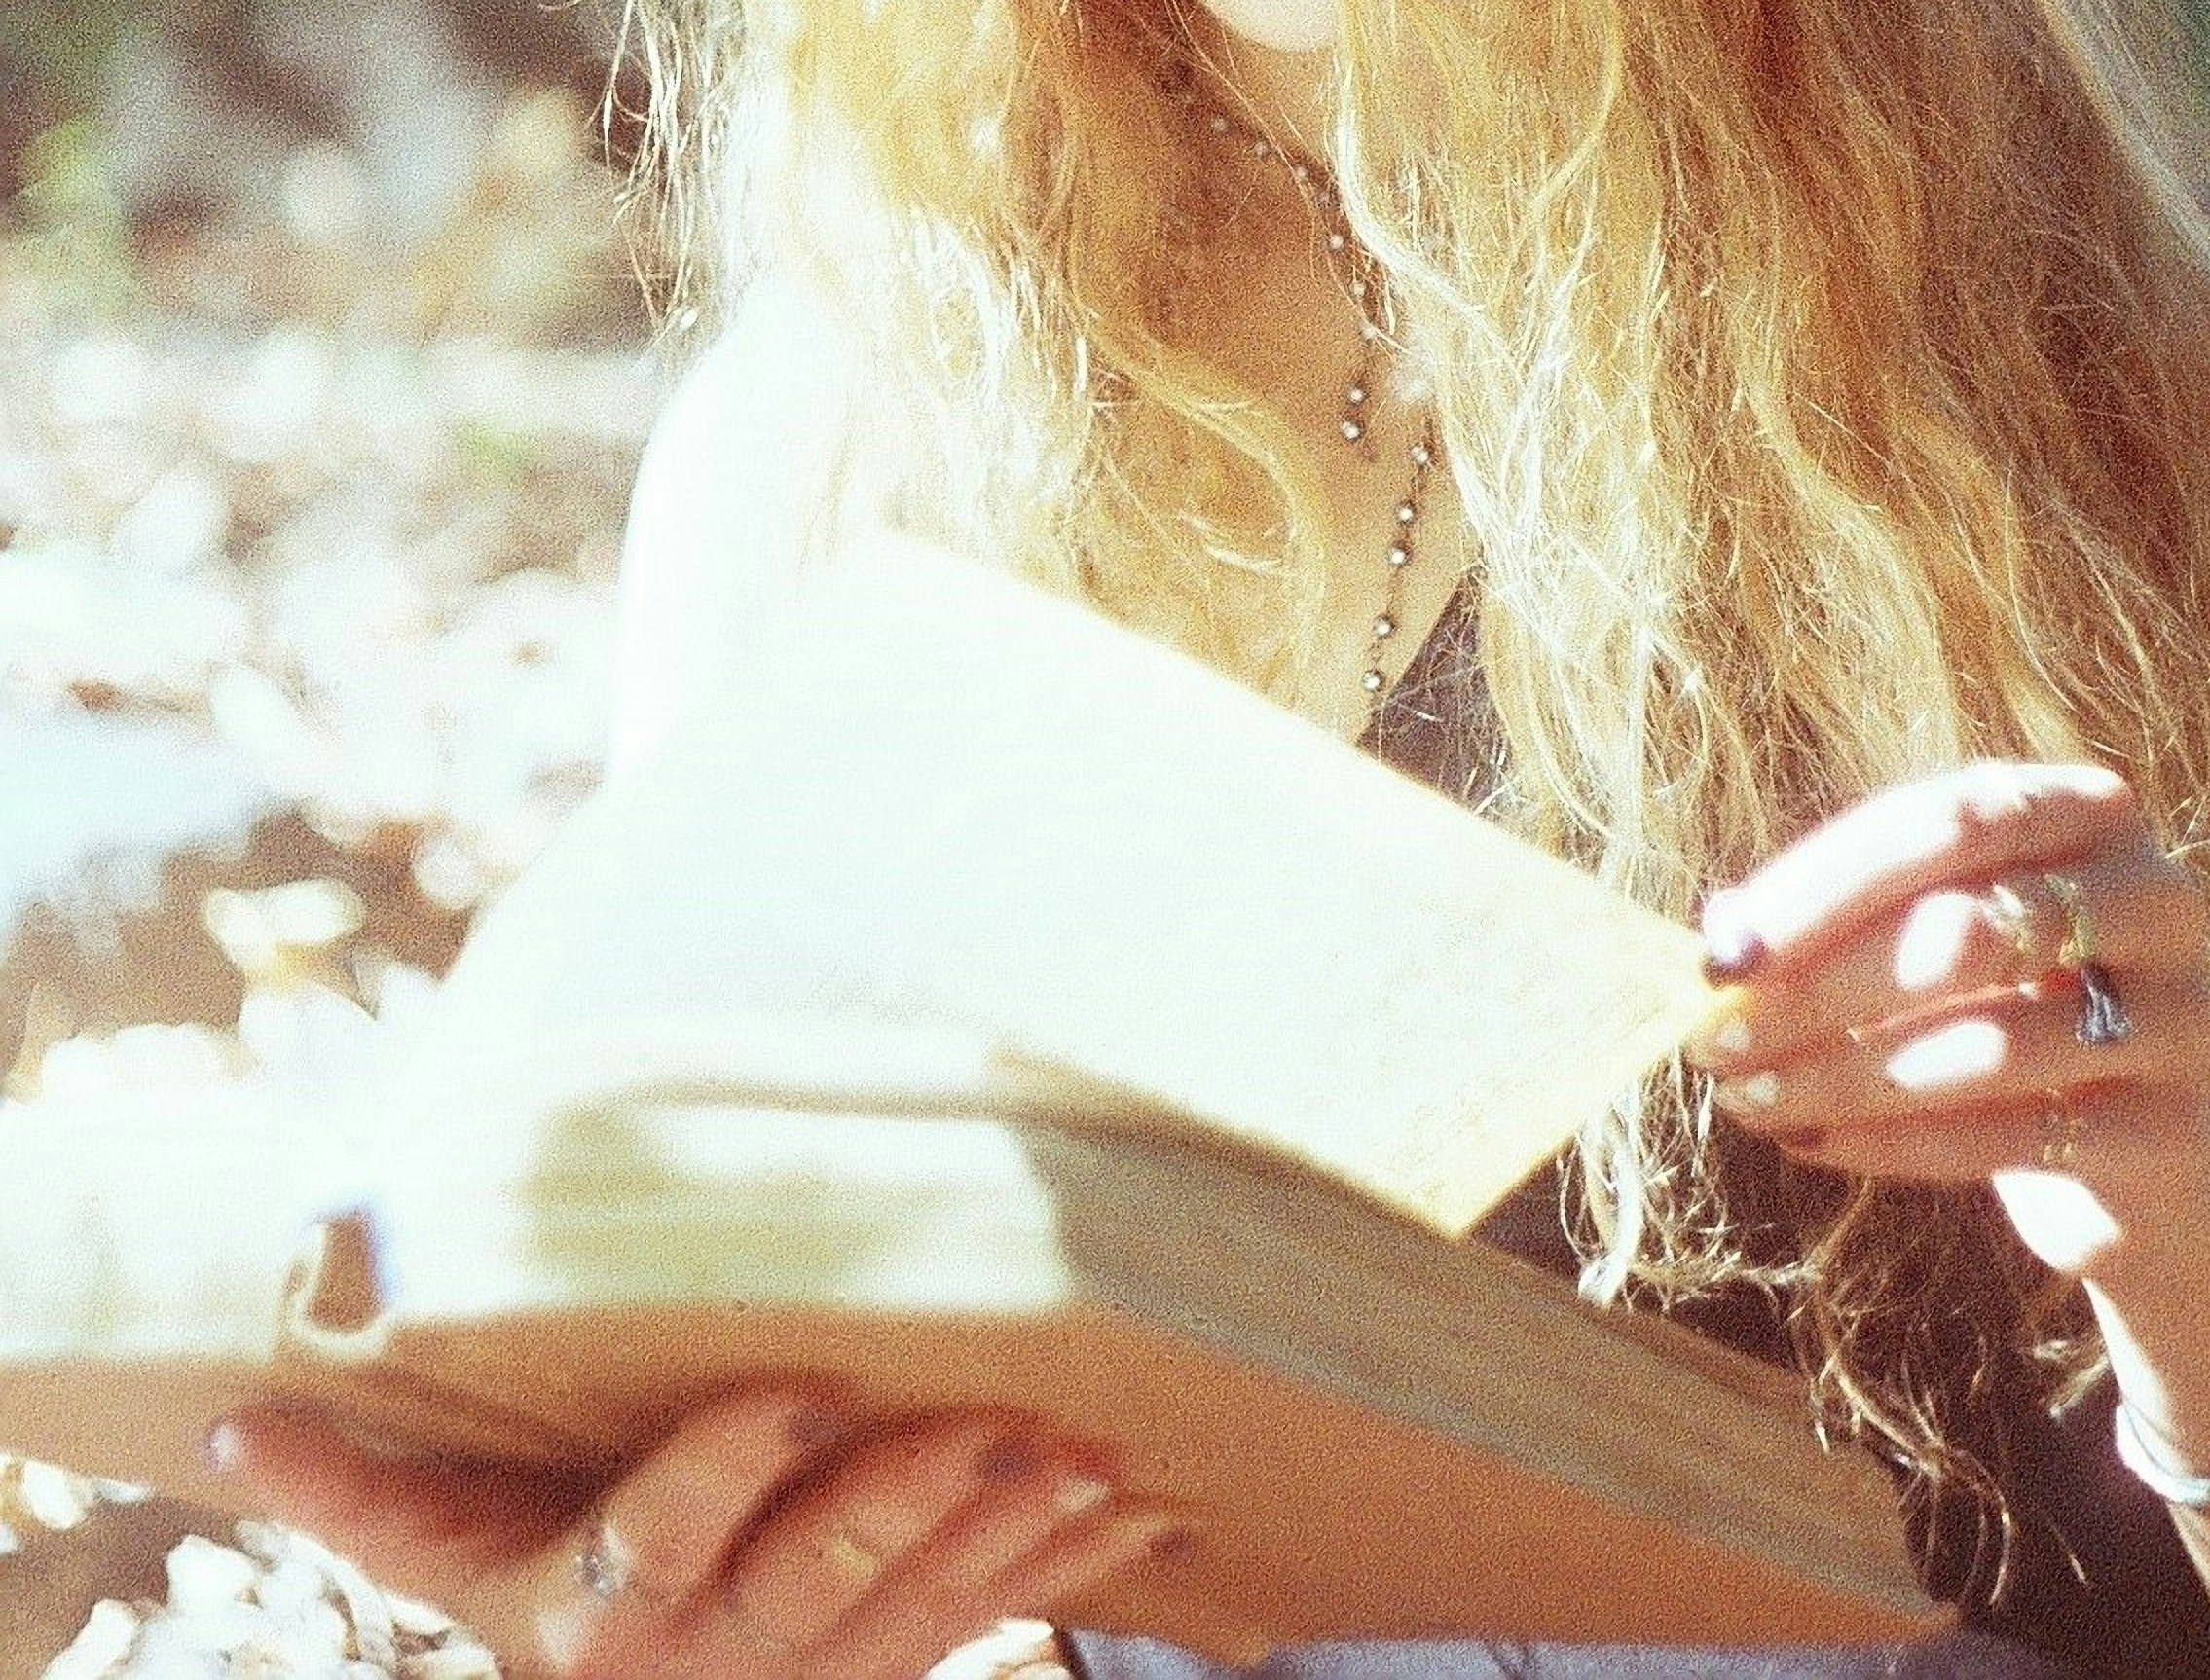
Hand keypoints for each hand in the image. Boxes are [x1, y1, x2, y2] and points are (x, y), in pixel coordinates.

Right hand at [208, 1388, 1178, 1678]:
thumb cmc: (525, 1612)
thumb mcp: (447, 1561)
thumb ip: (354, 1492)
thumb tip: (232, 1419)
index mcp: (596, 1621)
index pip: (658, 1538)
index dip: (733, 1468)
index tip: (803, 1382)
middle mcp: (712, 1662)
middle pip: (819, 1579)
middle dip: (912, 1499)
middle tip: (1003, 1419)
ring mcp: (818, 1679)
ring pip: (927, 1605)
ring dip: (1018, 1531)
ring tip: (1097, 1450)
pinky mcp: (892, 1674)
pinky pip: (992, 1623)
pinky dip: (1077, 1568)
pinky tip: (1153, 1513)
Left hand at [1688, 760, 2209, 1281]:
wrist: (2151, 1161)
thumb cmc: (2014, 1010)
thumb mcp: (1938, 939)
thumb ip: (1839, 917)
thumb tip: (1716, 927)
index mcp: (2088, 810)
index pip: (1945, 820)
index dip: (1822, 882)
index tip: (1722, 951)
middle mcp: (2153, 895)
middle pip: (1965, 925)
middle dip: (1822, 985)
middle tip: (1716, 1038)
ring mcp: (2178, 1014)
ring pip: (1985, 1044)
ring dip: (1842, 1076)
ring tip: (1746, 1100)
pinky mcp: (2170, 1130)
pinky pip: (2010, 1136)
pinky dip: (1893, 1145)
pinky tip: (1809, 1144)